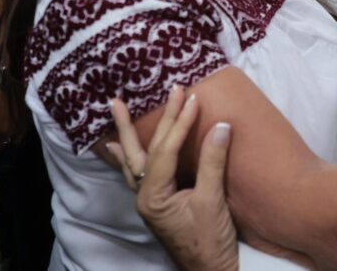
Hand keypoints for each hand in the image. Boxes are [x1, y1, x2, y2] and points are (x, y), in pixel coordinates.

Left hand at [107, 87, 238, 270]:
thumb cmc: (210, 243)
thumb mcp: (212, 202)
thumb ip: (212, 163)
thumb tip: (220, 126)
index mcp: (153, 197)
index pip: (165, 152)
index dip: (179, 124)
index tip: (193, 99)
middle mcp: (145, 197)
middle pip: (146, 151)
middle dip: (151, 120)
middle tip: (154, 92)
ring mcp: (150, 200)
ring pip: (135, 159)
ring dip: (126, 134)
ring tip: (115, 109)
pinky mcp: (160, 202)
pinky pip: (139, 173)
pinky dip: (128, 157)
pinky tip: (117, 149)